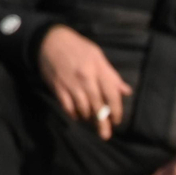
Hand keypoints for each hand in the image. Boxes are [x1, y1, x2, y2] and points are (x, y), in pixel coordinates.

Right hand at [38, 25, 130, 139]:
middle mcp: (86, 78)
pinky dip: (73, 114)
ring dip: (88, 117)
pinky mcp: (58, 88)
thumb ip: (112, 75)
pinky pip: (67, 107)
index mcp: (98, 69)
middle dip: (103, 122)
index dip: (116, 110)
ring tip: (91, 120)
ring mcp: (71, 84)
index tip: (117, 120)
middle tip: (105, 134)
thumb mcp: (98, 56)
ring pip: (83, 108)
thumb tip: (126, 91)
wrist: (49, 40)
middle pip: (98, 105)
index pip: (112, 94)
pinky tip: (77, 115)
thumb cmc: (77, 48)